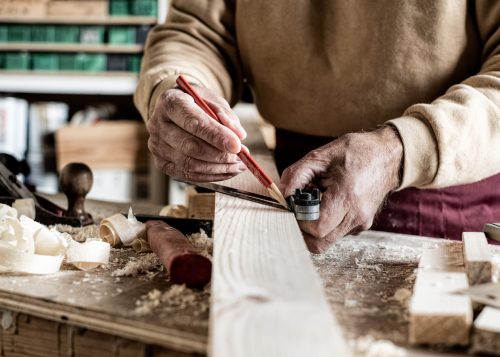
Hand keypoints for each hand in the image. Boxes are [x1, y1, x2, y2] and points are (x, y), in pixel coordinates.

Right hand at [147, 86, 246, 181]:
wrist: (175, 109)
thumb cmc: (196, 103)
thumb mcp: (212, 100)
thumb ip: (225, 115)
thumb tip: (239, 135)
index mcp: (170, 102)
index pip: (193, 122)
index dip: (217, 136)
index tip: (237, 145)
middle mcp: (158, 125)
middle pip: (190, 147)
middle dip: (220, 155)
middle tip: (242, 157)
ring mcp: (157, 146)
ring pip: (190, 164)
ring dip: (218, 168)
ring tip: (238, 165)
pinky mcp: (161, 162)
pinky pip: (187, 175)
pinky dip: (211, 175)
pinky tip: (227, 171)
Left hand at [279, 126, 402, 252]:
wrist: (389, 156)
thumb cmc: (356, 152)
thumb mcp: (321, 155)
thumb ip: (296, 175)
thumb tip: (282, 196)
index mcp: (347, 196)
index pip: (317, 228)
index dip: (300, 220)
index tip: (296, 204)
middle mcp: (356, 215)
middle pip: (319, 243)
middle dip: (303, 230)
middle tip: (301, 209)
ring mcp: (360, 224)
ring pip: (326, 242)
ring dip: (314, 228)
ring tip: (317, 203)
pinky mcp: (361, 226)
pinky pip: (336, 234)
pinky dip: (326, 224)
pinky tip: (329, 203)